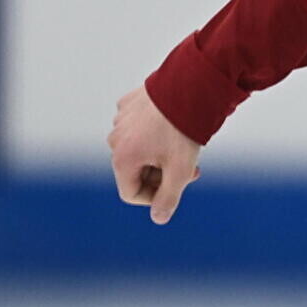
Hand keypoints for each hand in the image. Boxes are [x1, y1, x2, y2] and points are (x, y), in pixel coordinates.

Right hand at [108, 86, 201, 224]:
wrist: (190, 87)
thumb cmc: (184, 130)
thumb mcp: (180, 170)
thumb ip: (168, 198)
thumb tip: (159, 218)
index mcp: (122, 158)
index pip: (131, 194)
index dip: (156, 197)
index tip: (178, 186)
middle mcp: (114, 139)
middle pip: (135, 171)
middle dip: (161, 174)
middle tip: (191, 169)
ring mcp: (120, 119)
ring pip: (139, 148)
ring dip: (159, 154)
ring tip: (184, 146)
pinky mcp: (129, 103)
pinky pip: (140, 126)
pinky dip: (156, 132)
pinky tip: (174, 125)